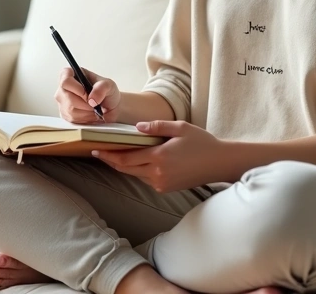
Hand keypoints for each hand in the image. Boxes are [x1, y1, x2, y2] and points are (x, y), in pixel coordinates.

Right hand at [55, 66, 120, 123]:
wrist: (110, 109)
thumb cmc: (107, 94)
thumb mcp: (109, 86)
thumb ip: (101, 88)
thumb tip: (91, 99)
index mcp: (72, 74)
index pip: (65, 80)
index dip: (76, 88)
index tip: (86, 93)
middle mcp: (64, 88)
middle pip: (67, 97)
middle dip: (85, 103)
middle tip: (94, 103)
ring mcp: (63, 102)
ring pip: (70, 110)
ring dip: (86, 112)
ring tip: (93, 108)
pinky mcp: (65, 114)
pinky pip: (72, 119)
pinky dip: (84, 119)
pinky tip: (90, 114)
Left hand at [93, 121, 226, 192]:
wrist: (219, 163)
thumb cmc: (202, 142)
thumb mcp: (180, 128)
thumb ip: (156, 127)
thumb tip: (137, 128)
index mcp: (159, 157)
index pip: (126, 158)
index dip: (109, 155)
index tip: (96, 150)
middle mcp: (157, 173)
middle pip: (126, 169)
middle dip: (111, 161)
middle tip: (99, 153)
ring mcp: (161, 183)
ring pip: (135, 175)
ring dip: (125, 166)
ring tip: (115, 155)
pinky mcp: (166, 188)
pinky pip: (146, 179)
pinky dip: (138, 170)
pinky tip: (136, 161)